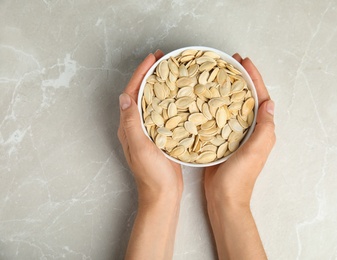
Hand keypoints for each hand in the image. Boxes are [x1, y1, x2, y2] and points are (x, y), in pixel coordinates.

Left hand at [117, 50, 182, 203]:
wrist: (163, 194)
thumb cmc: (151, 174)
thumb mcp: (140, 147)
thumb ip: (131, 123)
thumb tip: (124, 98)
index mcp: (129, 126)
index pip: (132, 93)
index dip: (140, 74)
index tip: (152, 58)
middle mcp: (136, 126)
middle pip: (141, 93)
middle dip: (149, 74)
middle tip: (162, 60)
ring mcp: (149, 131)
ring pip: (152, 101)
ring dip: (159, 85)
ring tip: (171, 72)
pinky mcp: (161, 136)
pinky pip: (163, 112)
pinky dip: (169, 100)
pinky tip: (179, 96)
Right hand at [204, 54, 274, 259]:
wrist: (225, 198)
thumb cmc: (240, 178)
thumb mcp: (256, 151)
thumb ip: (264, 128)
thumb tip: (269, 102)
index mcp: (262, 130)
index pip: (260, 97)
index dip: (254, 78)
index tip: (244, 61)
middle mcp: (251, 129)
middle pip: (247, 98)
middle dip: (241, 79)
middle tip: (231, 63)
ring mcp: (236, 134)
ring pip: (233, 105)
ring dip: (228, 89)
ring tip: (218, 75)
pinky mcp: (222, 140)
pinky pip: (221, 117)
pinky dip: (216, 105)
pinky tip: (206, 98)